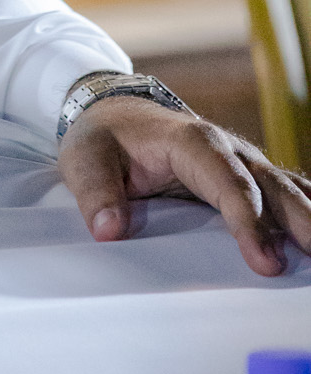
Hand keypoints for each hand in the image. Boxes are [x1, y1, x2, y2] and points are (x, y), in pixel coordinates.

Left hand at [57, 93, 310, 276]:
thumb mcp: (84, 159)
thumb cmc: (102, 138)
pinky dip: (305, 214)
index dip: (247, 220)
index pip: (226, 179)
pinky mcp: (246, 179)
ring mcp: (241, 163)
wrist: (113, 113)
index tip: (264, 260)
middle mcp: (226, 149)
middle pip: (271, 185)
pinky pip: (286, 195)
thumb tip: (109, 229)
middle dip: (298, 223)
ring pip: (287, 189)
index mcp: (189, 140)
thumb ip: (96, 193)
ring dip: (309, 220)